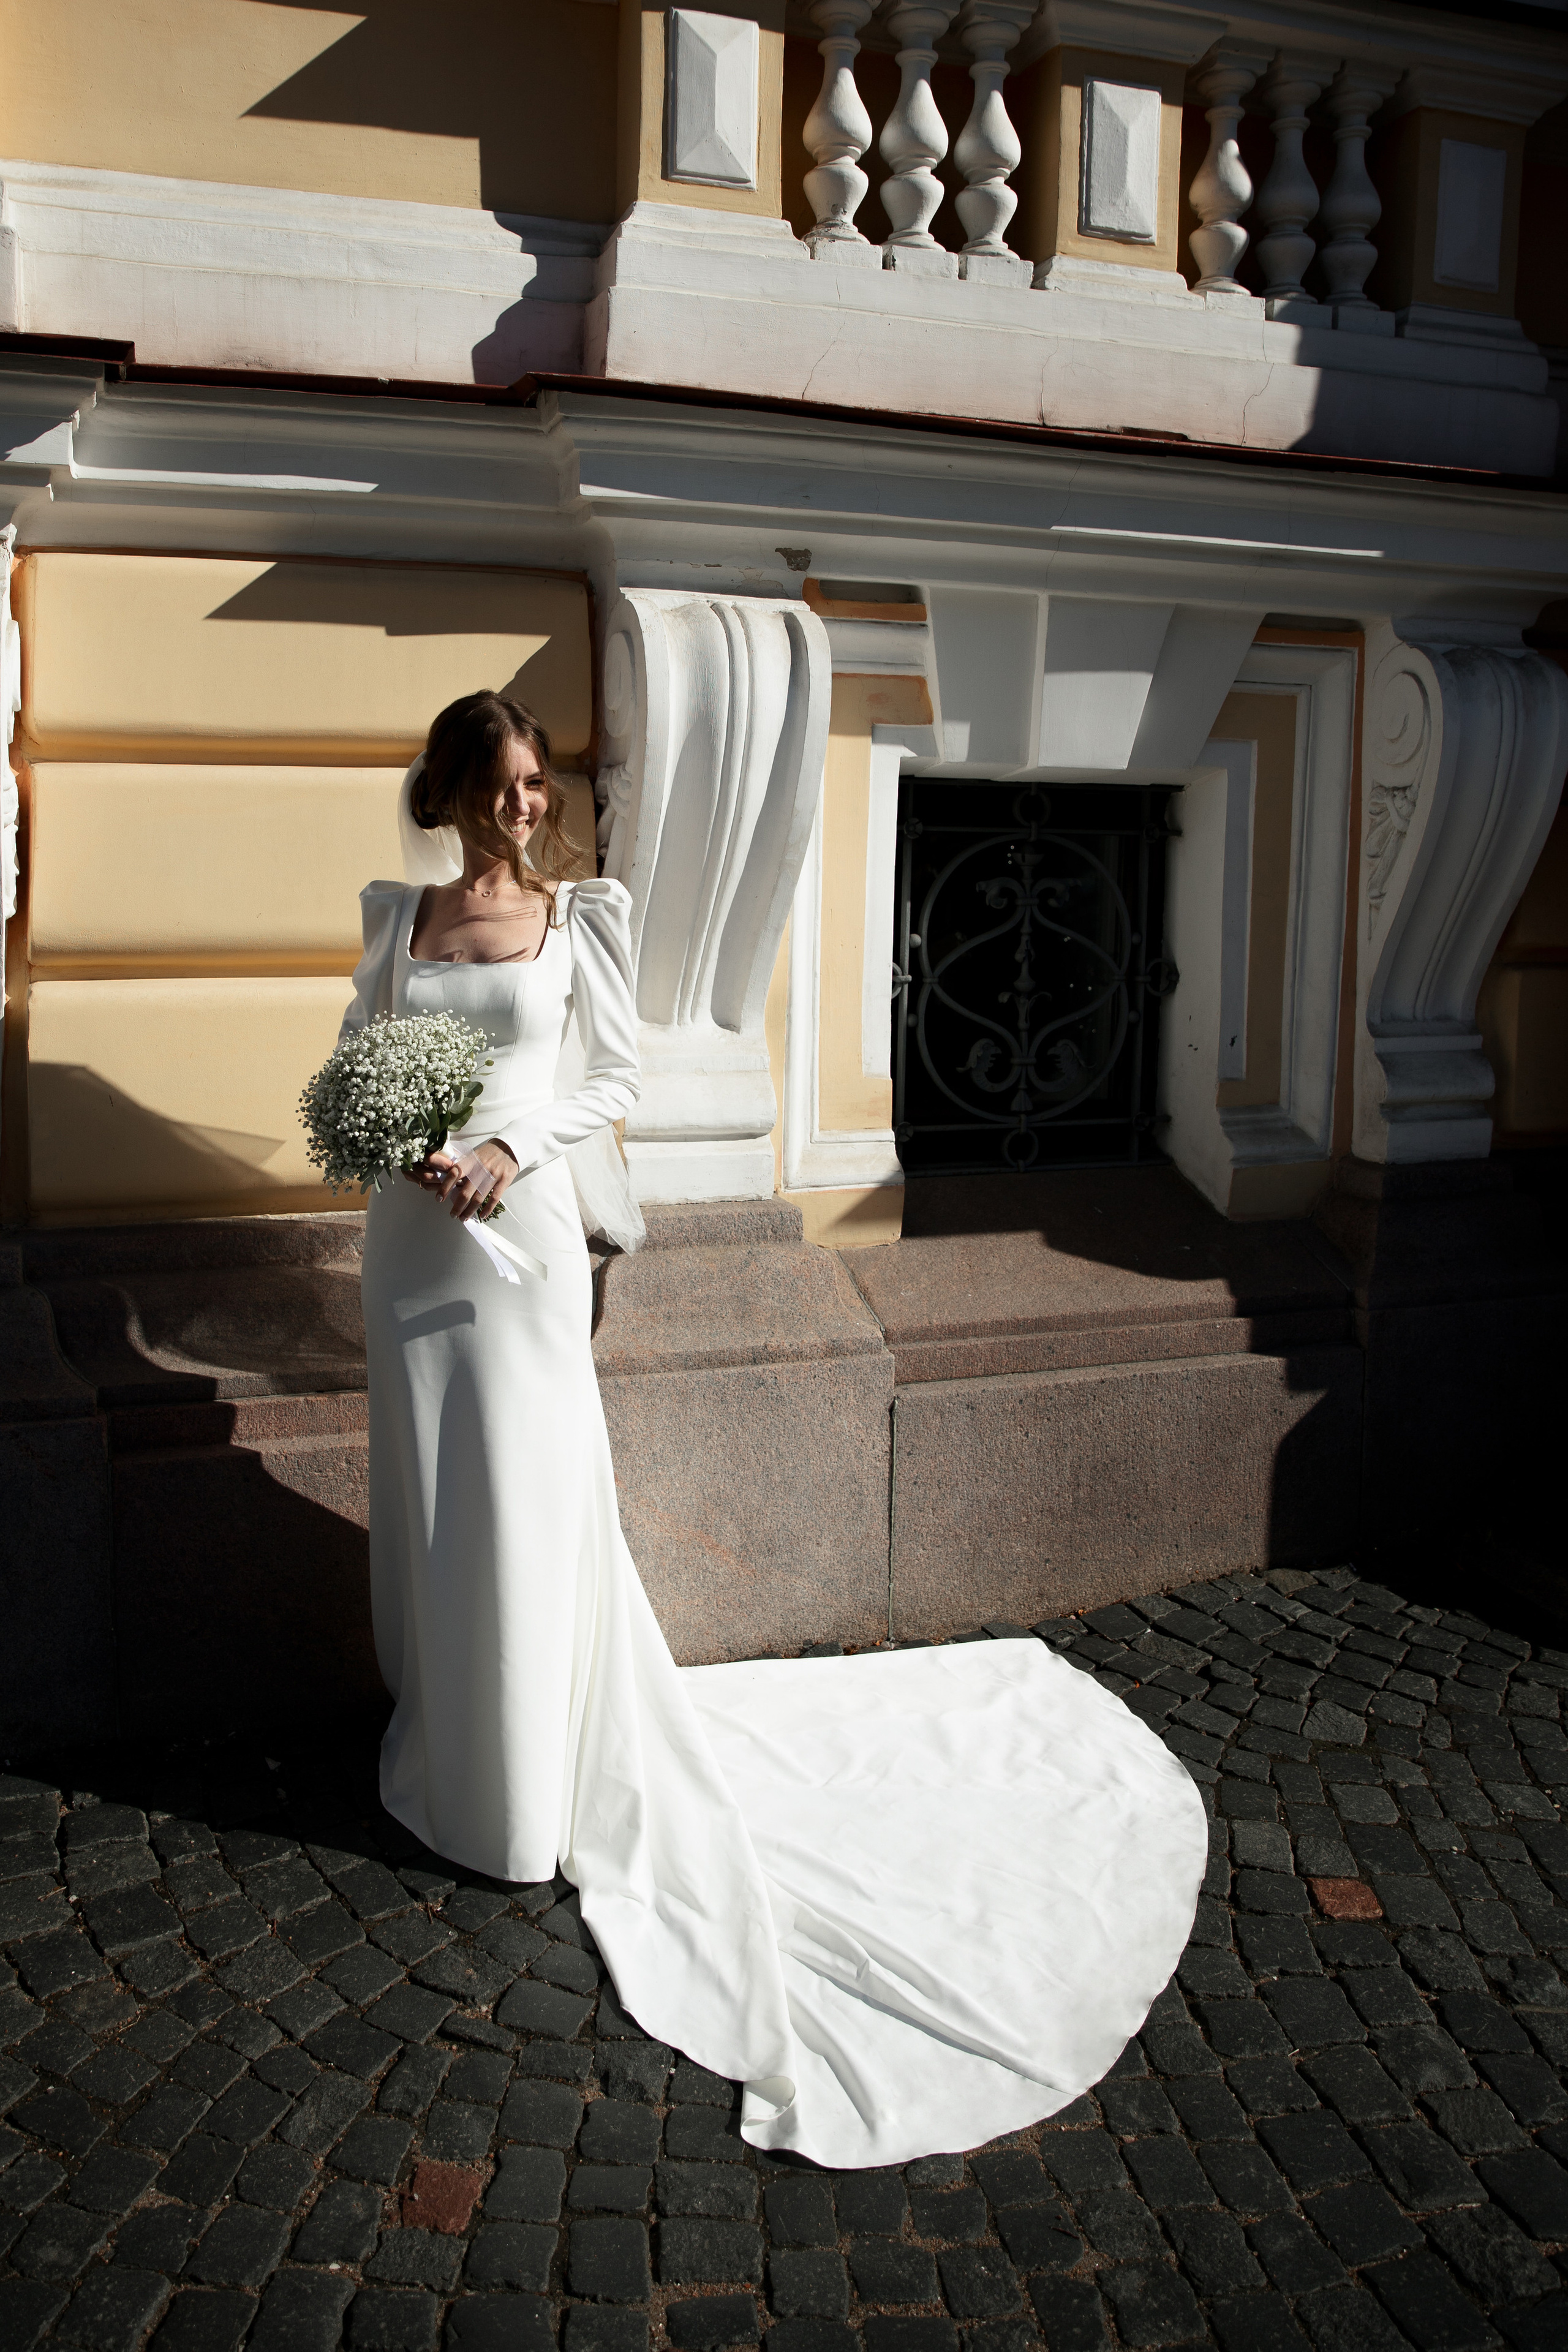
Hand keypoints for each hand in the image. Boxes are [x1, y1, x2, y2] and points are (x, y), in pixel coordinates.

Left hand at [403, 1139, 517, 1220]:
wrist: (510, 1147)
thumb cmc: (488, 1153)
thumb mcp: (473, 1156)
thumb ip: (463, 1168)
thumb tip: (449, 1183)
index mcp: (471, 1161)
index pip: (454, 1173)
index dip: (445, 1187)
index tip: (439, 1198)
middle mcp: (481, 1168)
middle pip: (465, 1191)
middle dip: (457, 1206)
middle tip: (453, 1215)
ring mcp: (493, 1175)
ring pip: (479, 1198)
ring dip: (469, 1211)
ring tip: (463, 1218)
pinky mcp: (504, 1180)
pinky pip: (494, 1198)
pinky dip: (487, 1209)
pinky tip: (482, 1215)